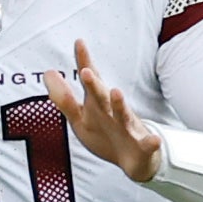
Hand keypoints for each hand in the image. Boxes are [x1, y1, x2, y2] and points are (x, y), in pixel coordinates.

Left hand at [44, 39, 161, 181]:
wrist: (135, 159)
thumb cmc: (105, 133)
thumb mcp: (80, 118)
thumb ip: (64, 98)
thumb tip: (48, 73)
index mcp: (98, 105)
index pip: (91, 80)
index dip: (83, 62)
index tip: (78, 42)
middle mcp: (113, 112)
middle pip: (101, 97)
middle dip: (94, 84)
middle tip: (84, 71)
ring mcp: (128, 128)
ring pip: (124, 115)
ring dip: (119, 104)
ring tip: (116, 92)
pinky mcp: (142, 146)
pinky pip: (147, 144)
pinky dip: (151, 142)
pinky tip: (154, 139)